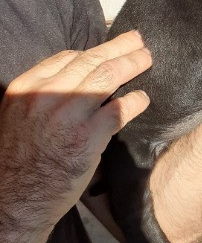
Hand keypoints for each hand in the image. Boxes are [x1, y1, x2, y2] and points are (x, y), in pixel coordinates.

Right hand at [0, 31, 151, 232]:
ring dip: (132, 63)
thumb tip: (80, 73)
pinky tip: (143, 98)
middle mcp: (46, 96)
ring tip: (146, 59)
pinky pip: (119, 109)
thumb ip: (44, 93)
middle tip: (138, 40)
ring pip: (109, 76)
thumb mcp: (18, 115)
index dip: (93, 50)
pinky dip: (135, 100)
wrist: (14, 202)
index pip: (67, 57)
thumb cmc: (19, 160)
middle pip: (92, 60)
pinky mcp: (87, 138)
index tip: (109, 48)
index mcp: (27, 88)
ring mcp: (68, 115)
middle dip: (120, 47)